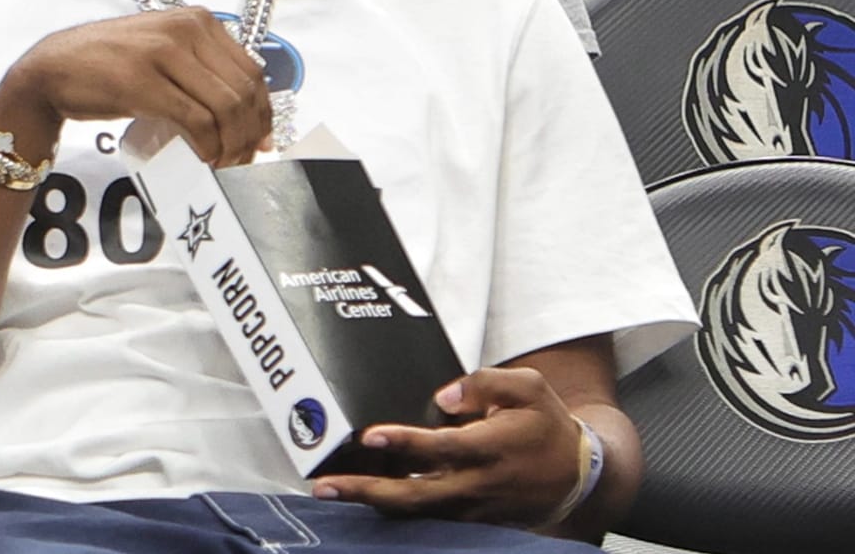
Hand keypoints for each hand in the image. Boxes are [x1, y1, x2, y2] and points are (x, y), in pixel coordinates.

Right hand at [0, 7, 271, 168]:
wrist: (51, 70)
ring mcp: (162, 53)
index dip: (263, 111)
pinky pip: (196, 119)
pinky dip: (208, 145)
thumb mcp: (160, 51)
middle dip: (251, 133)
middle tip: (243, 161)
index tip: (261, 140)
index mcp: (196, 20)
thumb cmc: (106, 66)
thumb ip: (198, 66)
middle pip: (243, 90)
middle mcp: (185, 29)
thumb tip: (245, 109)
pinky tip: (205, 158)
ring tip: (224, 163)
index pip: (251, 69)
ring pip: (225, 106)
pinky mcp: (143, 82)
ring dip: (233, 144)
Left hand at [312, 367, 583, 527]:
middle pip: (416, 496)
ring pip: (416, 513)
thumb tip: (443, 396)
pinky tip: (364, 495)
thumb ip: (485, 383)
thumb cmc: (545, 424)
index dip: (406, 443)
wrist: (578, 475)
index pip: (443, 449)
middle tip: (325, 484)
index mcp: (491, 449)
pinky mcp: (470, 520)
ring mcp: (473, 508)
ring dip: (373, 503)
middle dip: (367, 491)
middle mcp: (478, 485)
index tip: (371, 435)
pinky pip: (427, 518)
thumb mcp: (528, 388)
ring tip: (331, 490)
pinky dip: (394, 509)